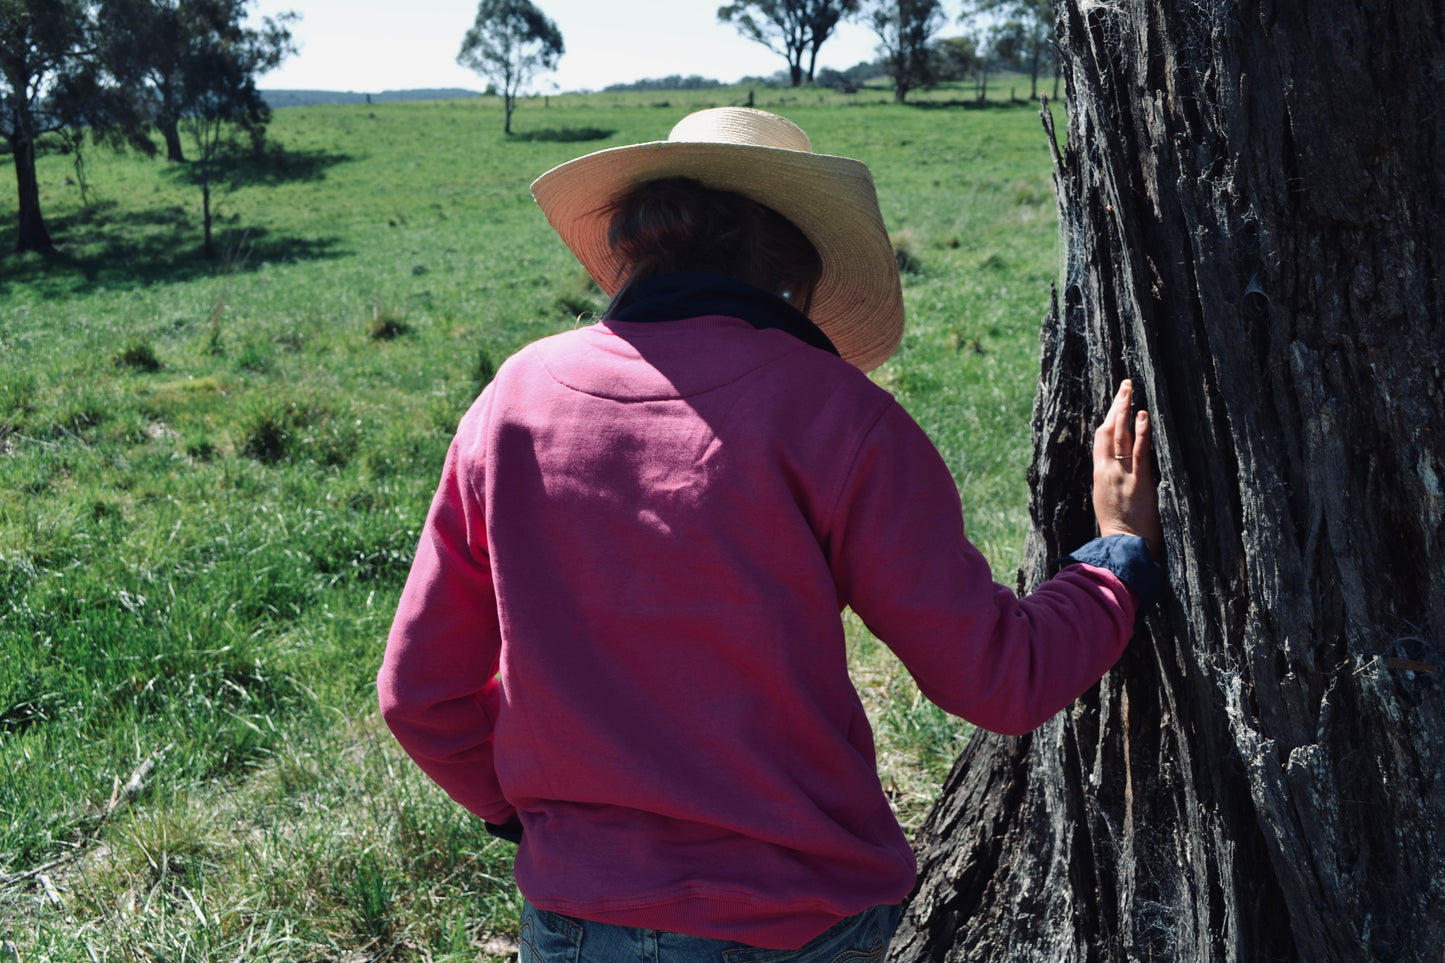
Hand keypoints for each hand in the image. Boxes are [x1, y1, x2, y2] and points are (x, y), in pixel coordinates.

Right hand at [1092, 380, 1162, 559]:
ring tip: (1130, 390)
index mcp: (1099, 475)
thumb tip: (1118, 471)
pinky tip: (1143, 415)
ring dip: (1125, 410)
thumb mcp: (1108, 502)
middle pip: (1108, 431)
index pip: (1101, 440)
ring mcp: (1122, 474)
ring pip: (1121, 436)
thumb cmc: (1119, 530)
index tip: (1115, 404)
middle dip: (1115, 406)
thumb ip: (1112, 483)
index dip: (1108, 419)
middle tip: (1125, 385)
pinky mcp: (1138, 481)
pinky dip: (1141, 432)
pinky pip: (1139, 451)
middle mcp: (1107, 470)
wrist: (1122, 547)